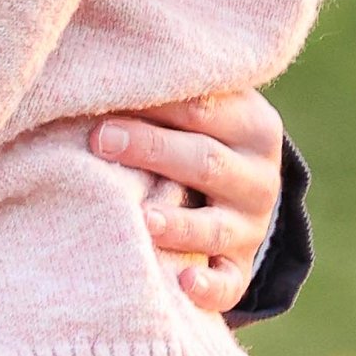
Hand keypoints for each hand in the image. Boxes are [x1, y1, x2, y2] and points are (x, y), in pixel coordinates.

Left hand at [90, 87, 283, 316]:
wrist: (242, 194)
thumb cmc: (197, 136)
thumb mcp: (202, 107)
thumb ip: (168, 92)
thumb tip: (96, 67)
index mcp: (254, 126)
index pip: (203, 108)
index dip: (153, 100)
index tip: (103, 91)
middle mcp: (259, 178)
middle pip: (204, 161)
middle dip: (151, 150)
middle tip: (100, 141)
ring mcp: (251, 228)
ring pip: (214, 226)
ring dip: (179, 224)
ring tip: (143, 220)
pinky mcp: (239, 269)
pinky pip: (228, 283)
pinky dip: (208, 288)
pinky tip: (184, 283)